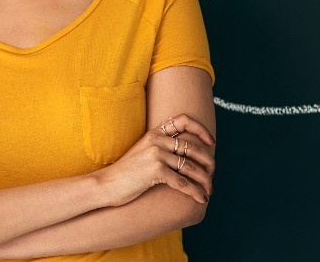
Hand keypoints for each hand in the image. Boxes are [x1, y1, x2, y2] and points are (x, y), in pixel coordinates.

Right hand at [99, 113, 215, 206]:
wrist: (106, 184)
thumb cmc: (126, 172)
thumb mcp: (143, 152)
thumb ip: (162, 148)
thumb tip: (187, 155)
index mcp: (154, 133)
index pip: (183, 120)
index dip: (201, 129)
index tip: (212, 142)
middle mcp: (156, 140)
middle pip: (193, 146)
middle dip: (209, 161)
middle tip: (213, 173)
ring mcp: (156, 155)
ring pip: (191, 167)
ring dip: (204, 180)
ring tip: (209, 190)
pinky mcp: (155, 171)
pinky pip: (183, 182)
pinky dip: (195, 192)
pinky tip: (200, 198)